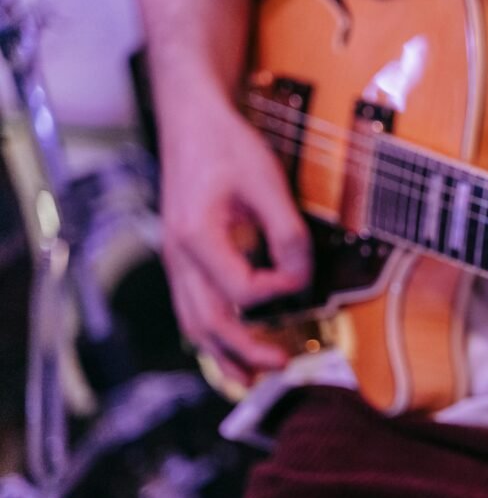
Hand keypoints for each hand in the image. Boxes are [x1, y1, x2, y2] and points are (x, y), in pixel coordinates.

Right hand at [160, 96, 310, 383]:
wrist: (192, 118)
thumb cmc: (226, 145)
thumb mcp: (268, 182)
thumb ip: (288, 234)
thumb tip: (301, 278)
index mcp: (197, 237)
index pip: (243, 290)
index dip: (279, 291)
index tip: (300, 276)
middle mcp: (179, 254)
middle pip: (206, 322)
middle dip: (243, 352)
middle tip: (279, 369)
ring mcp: (176, 257)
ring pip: (192, 321)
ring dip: (221, 354)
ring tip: (249, 379)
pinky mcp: (183, 256)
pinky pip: (191, 306)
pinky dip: (210, 332)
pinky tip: (230, 345)